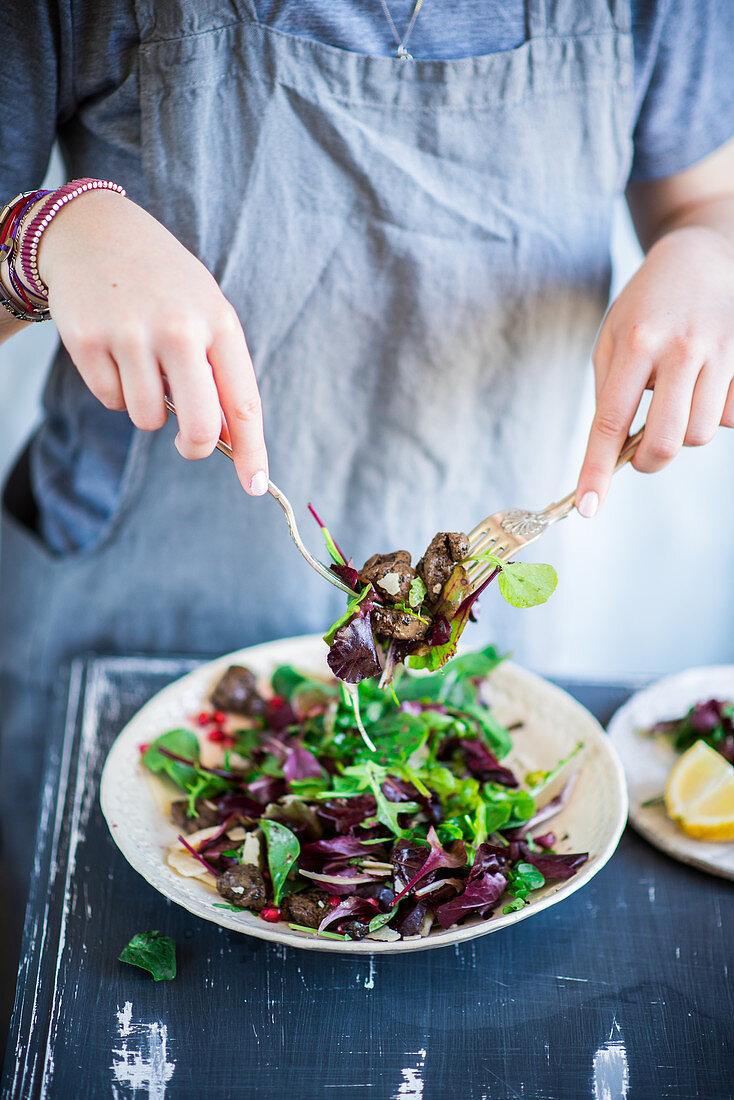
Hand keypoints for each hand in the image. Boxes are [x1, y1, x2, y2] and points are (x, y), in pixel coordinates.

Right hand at [37, 190, 268, 494]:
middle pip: (198, 426)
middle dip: (194, 447)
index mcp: (219, 322)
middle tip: (187, 444)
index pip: (243, 402)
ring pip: (147, 419)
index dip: (251, 451)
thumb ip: (219, 371)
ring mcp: (131, 335)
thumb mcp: (205, 311)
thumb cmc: (164, 282)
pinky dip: (116, 389)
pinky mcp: (89, 341)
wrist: (96, 231)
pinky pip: (111, 400)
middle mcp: (178, 329)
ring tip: (143, 364)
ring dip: (147, 408)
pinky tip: (115, 350)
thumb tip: (226, 438)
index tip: (256, 485)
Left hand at [576, 225, 733, 516]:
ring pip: (701, 434)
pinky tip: (705, 385)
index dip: (596, 471)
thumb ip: (611, 392)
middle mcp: (678, 347)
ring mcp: (718, 350)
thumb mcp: (611, 339)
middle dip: (649, 461)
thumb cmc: (645, 307)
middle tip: (640, 454)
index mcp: (634, 342)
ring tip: (677, 398)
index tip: (586, 508)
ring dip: (684, 431)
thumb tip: (617, 452)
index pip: (610, 421)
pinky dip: (715, 413)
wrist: (700, 256)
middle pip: (665, 441)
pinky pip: (731, 416)